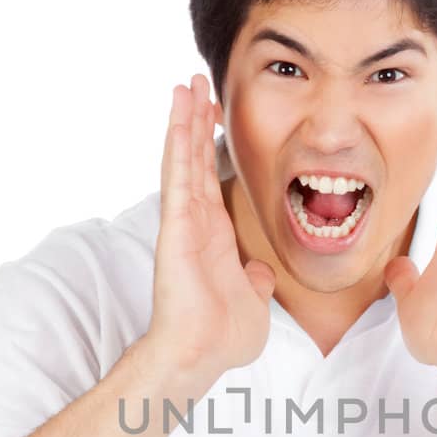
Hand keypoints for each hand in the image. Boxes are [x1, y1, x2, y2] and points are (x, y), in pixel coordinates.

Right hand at [145, 76, 276, 379]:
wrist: (202, 354)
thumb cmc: (222, 337)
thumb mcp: (253, 303)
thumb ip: (255, 282)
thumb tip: (260, 274)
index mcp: (213, 235)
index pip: (211, 178)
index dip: (212, 146)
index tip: (214, 114)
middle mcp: (195, 222)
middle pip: (195, 159)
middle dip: (196, 120)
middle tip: (197, 82)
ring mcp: (183, 221)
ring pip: (183, 158)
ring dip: (184, 120)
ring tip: (185, 83)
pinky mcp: (175, 224)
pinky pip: (179, 174)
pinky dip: (179, 142)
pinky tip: (180, 113)